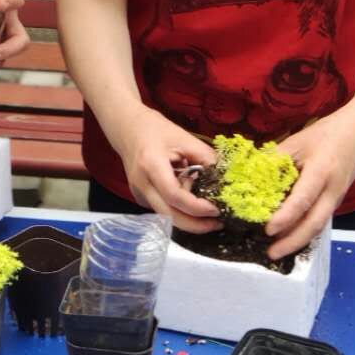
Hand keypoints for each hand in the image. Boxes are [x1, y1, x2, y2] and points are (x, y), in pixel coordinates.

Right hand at [107, 104, 219, 232]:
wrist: (128, 128)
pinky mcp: (140, 197)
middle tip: (217, 223)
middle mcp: (141, 183)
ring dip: (188, 218)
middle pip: (168, 216)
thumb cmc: (157, 130)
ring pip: (166, 217)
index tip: (217, 209)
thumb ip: (207, 160)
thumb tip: (226, 182)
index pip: (174, 196)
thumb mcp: (186, 139)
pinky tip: (188, 198)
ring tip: (206, 208)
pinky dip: (179, 210)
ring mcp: (138, 193)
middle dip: (195, 226)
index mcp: (151, 164)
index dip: (197, 208)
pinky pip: (162, 210)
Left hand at [267, 111, 354, 259]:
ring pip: (318, 226)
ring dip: (298, 241)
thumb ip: (275, 160)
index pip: (302, 199)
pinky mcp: (334, 202)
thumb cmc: (324, 136)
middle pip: (314, 223)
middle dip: (292, 241)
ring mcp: (336, 199)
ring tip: (276, 251)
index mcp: (321, 172)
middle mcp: (332, 190)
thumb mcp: (297, 142)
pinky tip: (289, 238)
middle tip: (270, 253)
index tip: (268, 229)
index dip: (285, 216)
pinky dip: (304, 232)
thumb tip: (251, 177)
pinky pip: (319, 220)